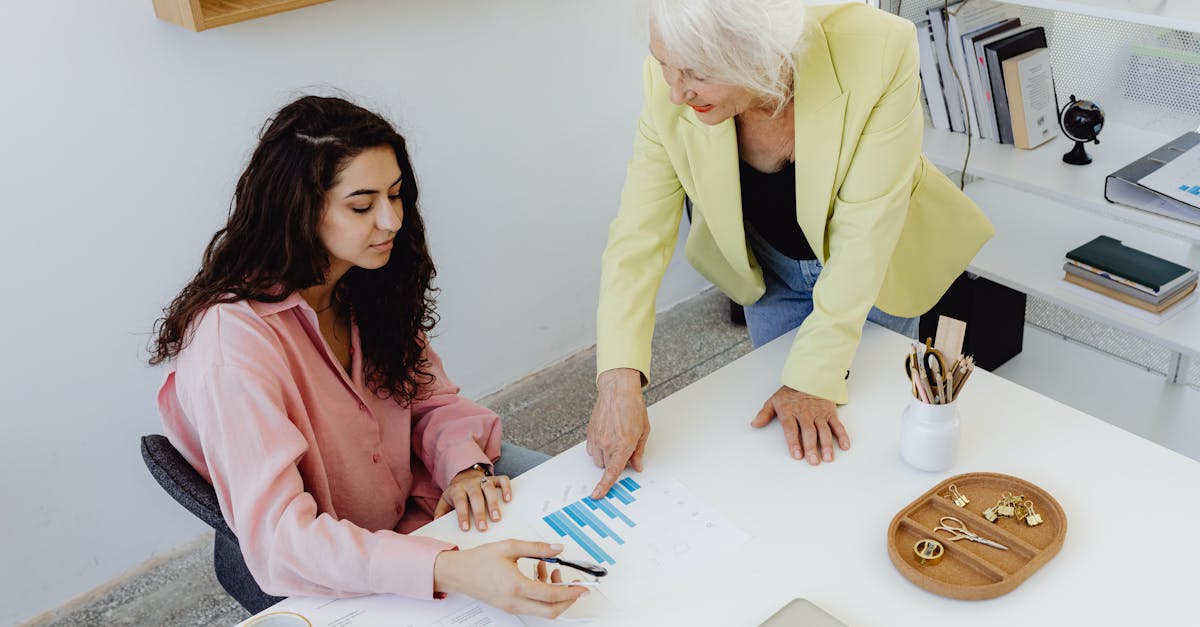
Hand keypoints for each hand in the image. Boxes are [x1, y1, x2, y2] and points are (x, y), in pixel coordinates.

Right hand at [433, 540, 587, 617]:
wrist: (457, 573)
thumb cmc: (478, 560)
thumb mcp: (509, 547)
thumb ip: (537, 548)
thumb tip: (558, 549)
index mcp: (516, 586)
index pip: (552, 595)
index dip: (571, 591)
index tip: (583, 586)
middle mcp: (515, 602)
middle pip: (551, 611)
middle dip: (568, 599)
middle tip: (577, 586)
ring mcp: (512, 607)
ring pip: (543, 610)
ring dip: (554, 594)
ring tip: (550, 569)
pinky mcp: (510, 607)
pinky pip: (533, 606)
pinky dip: (542, 593)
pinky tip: (537, 571)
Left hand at [434, 468, 512, 531]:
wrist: (464, 476)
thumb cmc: (456, 494)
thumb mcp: (445, 501)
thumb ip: (440, 512)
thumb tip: (437, 525)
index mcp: (457, 490)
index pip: (460, 502)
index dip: (462, 515)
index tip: (466, 528)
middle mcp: (470, 484)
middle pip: (475, 496)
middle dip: (479, 512)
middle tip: (483, 527)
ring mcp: (483, 480)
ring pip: (489, 489)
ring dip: (493, 503)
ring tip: (497, 518)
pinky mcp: (494, 478)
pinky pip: (502, 480)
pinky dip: (506, 488)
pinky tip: (508, 500)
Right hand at [586, 368, 649, 498]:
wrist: (618, 390)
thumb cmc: (633, 407)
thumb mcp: (643, 431)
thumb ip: (639, 452)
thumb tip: (637, 466)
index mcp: (624, 445)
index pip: (612, 472)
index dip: (604, 486)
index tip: (597, 494)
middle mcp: (608, 443)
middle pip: (606, 467)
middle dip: (614, 463)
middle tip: (623, 449)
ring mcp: (597, 438)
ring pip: (598, 459)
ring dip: (606, 456)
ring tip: (615, 439)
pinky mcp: (590, 433)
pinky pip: (592, 450)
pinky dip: (598, 448)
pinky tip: (606, 435)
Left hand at [750, 386, 848, 464]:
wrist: (809, 377)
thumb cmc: (790, 393)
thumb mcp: (773, 401)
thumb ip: (764, 414)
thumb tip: (754, 424)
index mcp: (790, 412)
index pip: (791, 429)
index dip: (794, 442)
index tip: (797, 454)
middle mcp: (805, 414)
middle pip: (809, 432)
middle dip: (812, 447)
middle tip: (813, 461)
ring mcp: (819, 414)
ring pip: (824, 430)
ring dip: (827, 445)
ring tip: (828, 457)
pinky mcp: (830, 413)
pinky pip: (837, 425)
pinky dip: (842, 436)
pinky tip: (844, 446)